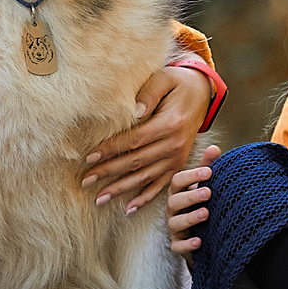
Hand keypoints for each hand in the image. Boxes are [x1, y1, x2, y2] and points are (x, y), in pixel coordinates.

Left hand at [83, 64, 214, 210]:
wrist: (202, 93)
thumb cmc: (177, 84)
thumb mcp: (164, 79)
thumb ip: (148, 95)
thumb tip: (133, 111)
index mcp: (170, 124)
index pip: (134, 140)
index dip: (111, 149)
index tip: (89, 157)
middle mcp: (175, 145)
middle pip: (136, 162)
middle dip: (109, 172)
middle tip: (86, 181)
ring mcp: (178, 158)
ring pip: (145, 177)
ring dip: (122, 189)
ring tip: (99, 199)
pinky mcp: (179, 165)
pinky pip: (161, 185)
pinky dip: (145, 198)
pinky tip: (129, 209)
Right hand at [166, 160, 215, 254]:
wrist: (202, 233)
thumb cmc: (201, 203)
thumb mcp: (205, 185)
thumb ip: (208, 167)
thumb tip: (214, 147)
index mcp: (179, 192)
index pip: (178, 181)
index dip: (191, 176)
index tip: (209, 172)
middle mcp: (173, 209)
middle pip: (174, 201)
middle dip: (191, 196)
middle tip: (208, 192)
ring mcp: (174, 227)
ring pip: (175, 223)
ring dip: (190, 218)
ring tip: (206, 213)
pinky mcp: (178, 245)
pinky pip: (177, 246)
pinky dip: (187, 245)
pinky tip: (199, 241)